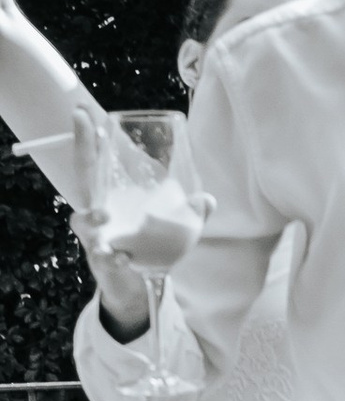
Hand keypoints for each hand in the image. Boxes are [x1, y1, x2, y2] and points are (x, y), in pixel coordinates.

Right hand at [68, 110, 175, 335]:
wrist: (135, 288)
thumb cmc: (145, 247)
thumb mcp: (169, 227)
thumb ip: (188, 212)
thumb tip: (204, 198)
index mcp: (109, 197)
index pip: (94, 163)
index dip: (87, 138)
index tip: (83, 112)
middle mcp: (96, 214)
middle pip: (82, 181)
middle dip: (82, 157)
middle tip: (93, 136)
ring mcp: (95, 238)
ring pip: (83, 223)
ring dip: (92, 218)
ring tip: (104, 216)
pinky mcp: (102, 264)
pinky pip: (103, 259)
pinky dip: (113, 258)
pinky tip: (123, 258)